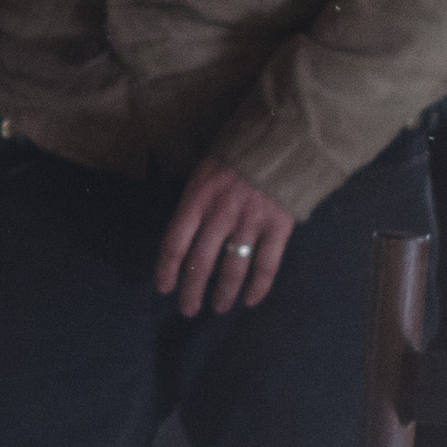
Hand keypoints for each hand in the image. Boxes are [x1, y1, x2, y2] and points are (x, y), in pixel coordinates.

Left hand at [155, 159, 296, 317]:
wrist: (282, 137)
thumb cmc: (238, 154)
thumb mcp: (205, 171)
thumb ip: (195, 203)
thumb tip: (185, 237)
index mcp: (197, 198)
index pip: (175, 243)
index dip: (167, 270)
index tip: (164, 288)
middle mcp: (220, 214)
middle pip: (200, 263)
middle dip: (192, 291)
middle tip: (188, 310)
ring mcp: (250, 222)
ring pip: (232, 268)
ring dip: (223, 293)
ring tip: (219, 308)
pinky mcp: (278, 226)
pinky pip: (266, 265)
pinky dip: (258, 286)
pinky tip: (250, 300)